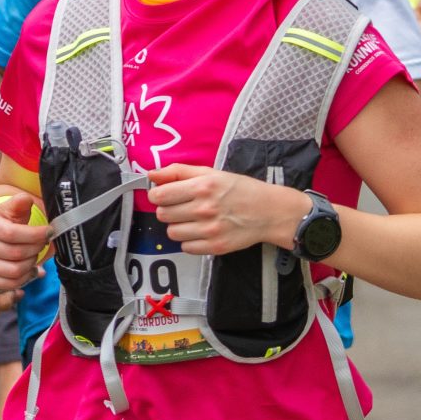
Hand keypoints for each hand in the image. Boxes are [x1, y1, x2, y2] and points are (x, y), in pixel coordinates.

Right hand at [0, 189, 46, 303]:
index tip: (49, 232)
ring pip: (14, 271)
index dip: (35, 234)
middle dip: (36, 249)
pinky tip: (31, 268)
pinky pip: (9, 284)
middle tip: (44, 244)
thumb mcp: (12, 209)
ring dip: (32, 264)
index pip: (12, 233)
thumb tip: (26, 200)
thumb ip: (20, 203)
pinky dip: (25, 278)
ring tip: (36, 254)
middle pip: (15, 254)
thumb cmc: (6, 221)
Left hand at [145, 163, 303, 255]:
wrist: (269, 211)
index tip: (164, 195)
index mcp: (202, 186)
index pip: (160, 195)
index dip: (157, 195)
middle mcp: (204, 208)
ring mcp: (209, 230)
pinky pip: (185, 247)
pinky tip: (202, 232)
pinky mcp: (215, 247)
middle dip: (168, 210)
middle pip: (163, 214)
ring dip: (178, 226)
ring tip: (193, 220)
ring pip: (172, 233)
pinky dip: (190, 241)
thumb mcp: (212, 173)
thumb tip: (151, 174)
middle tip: (182, 207)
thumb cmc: (240, 189)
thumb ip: (179, 172)